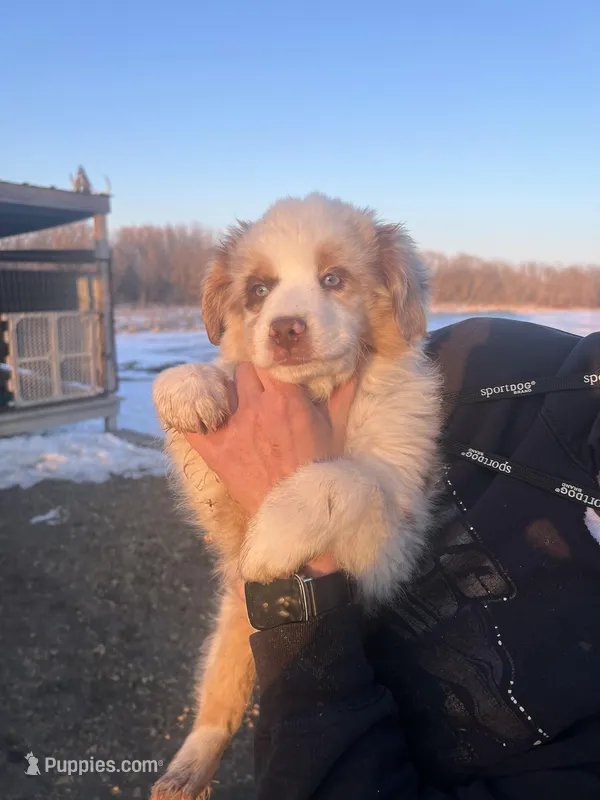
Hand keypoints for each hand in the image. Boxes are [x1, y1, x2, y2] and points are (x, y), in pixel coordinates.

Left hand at [186, 363, 355, 583]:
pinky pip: (191, 424)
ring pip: (220, 389)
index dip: (270, 362)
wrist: (298, 513)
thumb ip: (341, 395)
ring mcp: (232, 428)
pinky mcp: (215, 451)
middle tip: (255, 389)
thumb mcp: (335, 430)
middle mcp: (257, 408)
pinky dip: (192, 418)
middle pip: (242, 370)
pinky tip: (199, 416)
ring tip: (234, 403)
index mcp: (286, 399)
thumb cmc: (320, 471)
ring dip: (227, 393)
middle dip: (249, 376)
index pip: (268, 360)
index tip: (272, 367)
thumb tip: (350, 368)